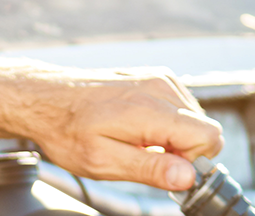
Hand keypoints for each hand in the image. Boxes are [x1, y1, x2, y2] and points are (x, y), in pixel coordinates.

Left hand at [0, 67, 223, 190]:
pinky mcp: (153, 77)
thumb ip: (150, 169)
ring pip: (192, 119)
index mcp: (151, 110)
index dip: (192, 161)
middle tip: (143, 156)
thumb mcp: (103, 162)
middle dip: (182, 151)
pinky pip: (178, 106)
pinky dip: (164, 123)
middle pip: (204, 129)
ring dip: (172, 137)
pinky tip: (135, 128)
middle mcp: (160, 87)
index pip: (210, 137)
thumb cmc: (67, 130)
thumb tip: (188, 177)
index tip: (164, 168)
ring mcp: (157, 79)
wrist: (44, 99)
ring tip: (135, 141)